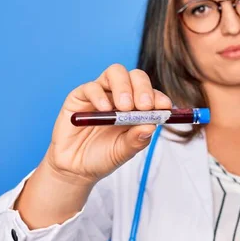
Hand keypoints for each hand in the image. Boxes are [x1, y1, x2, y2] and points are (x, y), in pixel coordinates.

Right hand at [43, 64, 172, 185]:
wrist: (75, 167)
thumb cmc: (103, 157)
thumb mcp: (123, 152)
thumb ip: (137, 139)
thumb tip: (152, 126)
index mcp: (137, 108)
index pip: (152, 94)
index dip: (159, 97)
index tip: (164, 107)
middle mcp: (120, 96)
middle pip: (136, 76)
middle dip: (143, 88)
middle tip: (144, 106)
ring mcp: (101, 93)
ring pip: (115, 72)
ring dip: (124, 87)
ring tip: (124, 108)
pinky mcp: (80, 96)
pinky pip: (91, 87)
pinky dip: (100, 96)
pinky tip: (104, 109)